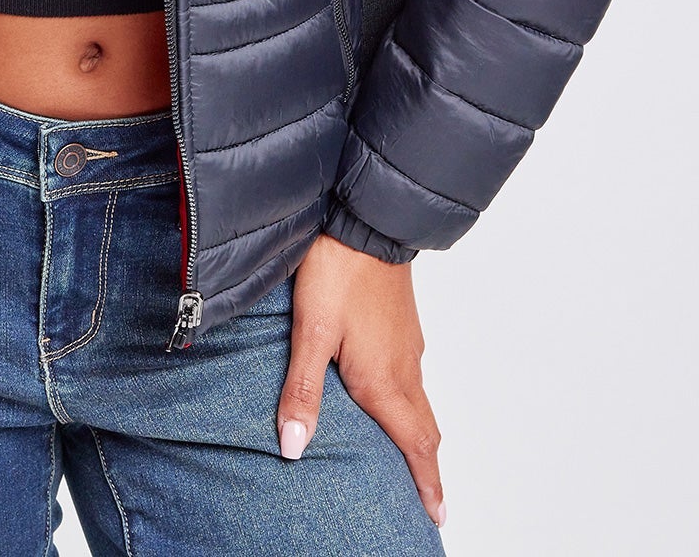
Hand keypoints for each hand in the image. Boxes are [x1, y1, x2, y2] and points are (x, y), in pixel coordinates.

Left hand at [277, 232, 445, 531]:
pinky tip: (391, 393)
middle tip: (430, 498)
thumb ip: (302, 391)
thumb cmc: (338, 271)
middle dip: (427, 467)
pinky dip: (411, 401)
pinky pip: (414, 374)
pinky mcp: (404, 323)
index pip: (415, 444)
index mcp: (384, 379)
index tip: (437, 514)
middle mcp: (405, 366)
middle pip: (425, 428)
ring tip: (410, 455)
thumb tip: (294, 448)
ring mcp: (409, 342)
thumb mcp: (310, 331)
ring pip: (420, 400)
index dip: (426, 483)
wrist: (365, 218)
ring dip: (419, 434)